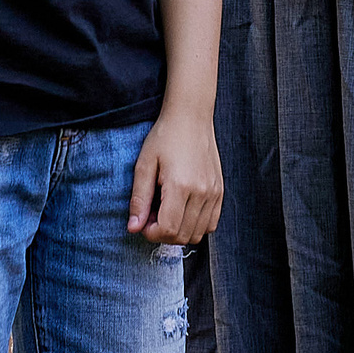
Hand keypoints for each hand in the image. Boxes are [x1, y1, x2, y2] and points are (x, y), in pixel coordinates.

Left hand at [129, 113, 223, 244]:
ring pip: (198, 233)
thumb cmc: (165, 137)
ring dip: (179, 231)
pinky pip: (211, 223)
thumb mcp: (144, 164)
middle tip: (152, 216)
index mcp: (180, 185)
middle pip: (182, 235)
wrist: (190, 117)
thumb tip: (133, 227)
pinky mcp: (220, 191)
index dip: (152, 233)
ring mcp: (213, 192)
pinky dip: (196, 226)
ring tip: (167, 212)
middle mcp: (201, 192)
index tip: (143, 223)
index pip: (168, 229)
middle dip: (163, 234)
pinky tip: (183, 211)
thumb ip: (139, 198)